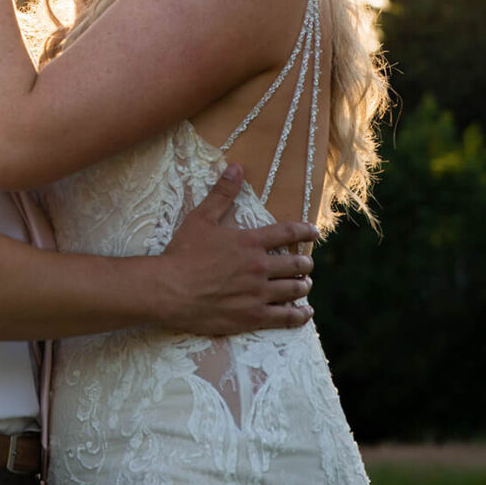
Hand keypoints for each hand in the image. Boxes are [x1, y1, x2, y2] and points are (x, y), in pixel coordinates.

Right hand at [157, 164, 317, 333]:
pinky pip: (287, 317)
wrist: (170, 290)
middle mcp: (260, 267)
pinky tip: (305, 311)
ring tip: (305, 284)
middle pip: (297, 264)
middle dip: (305, 262)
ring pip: (295, 289)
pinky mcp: (253, 316)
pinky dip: (300, 314)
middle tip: (306, 263)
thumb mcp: (200, 218)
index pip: (288, 233)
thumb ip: (222, 193)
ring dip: (304, 285)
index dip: (305, 231)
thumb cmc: (183, 253)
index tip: (315, 232)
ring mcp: (258, 293)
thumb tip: (236, 166)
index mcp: (250, 242)